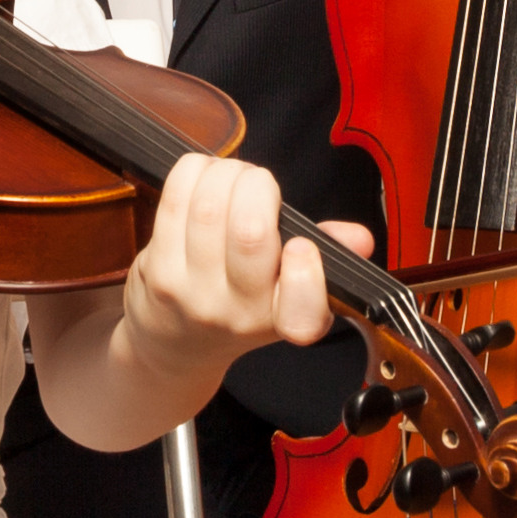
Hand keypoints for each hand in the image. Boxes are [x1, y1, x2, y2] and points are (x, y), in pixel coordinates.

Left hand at [117, 155, 373, 382]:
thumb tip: (358, 237)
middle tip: (257, 180)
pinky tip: (202, 172)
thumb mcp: (291, 294)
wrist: (177, 345)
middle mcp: (241, 312)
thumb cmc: (241, 306)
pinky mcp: (158, 269)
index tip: (301, 245)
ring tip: (230, 173)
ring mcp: (194, 292)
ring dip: (222, 173)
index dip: (306, 270)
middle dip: (256, 186)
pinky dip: (191, 173)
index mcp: (287, 319)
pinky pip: (173, 203)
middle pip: (249, 234)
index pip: (303, 308)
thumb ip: (328, 258)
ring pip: (209, 209)